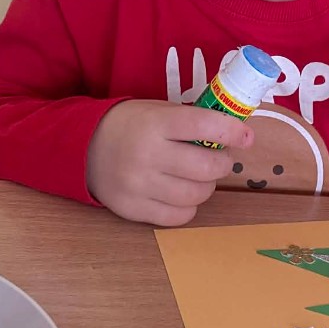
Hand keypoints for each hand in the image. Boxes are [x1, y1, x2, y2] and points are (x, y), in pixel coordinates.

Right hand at [86, 100, 251, 225]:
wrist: (82, 147)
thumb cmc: (130, 125)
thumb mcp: (157, 110)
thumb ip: (191, 121)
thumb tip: (234, 133)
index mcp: (155, 123)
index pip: (204, 126)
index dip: (231, 131)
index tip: (246, 136)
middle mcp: (147, 154)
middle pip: (206, 167)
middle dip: (222, 163)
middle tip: (220, 157)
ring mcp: (138, 185)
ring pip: (196, 195)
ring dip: (207, 186)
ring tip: (199, 176)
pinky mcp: (133, 209)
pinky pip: (178, 216)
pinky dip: (189, 206)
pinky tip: (182, 193)